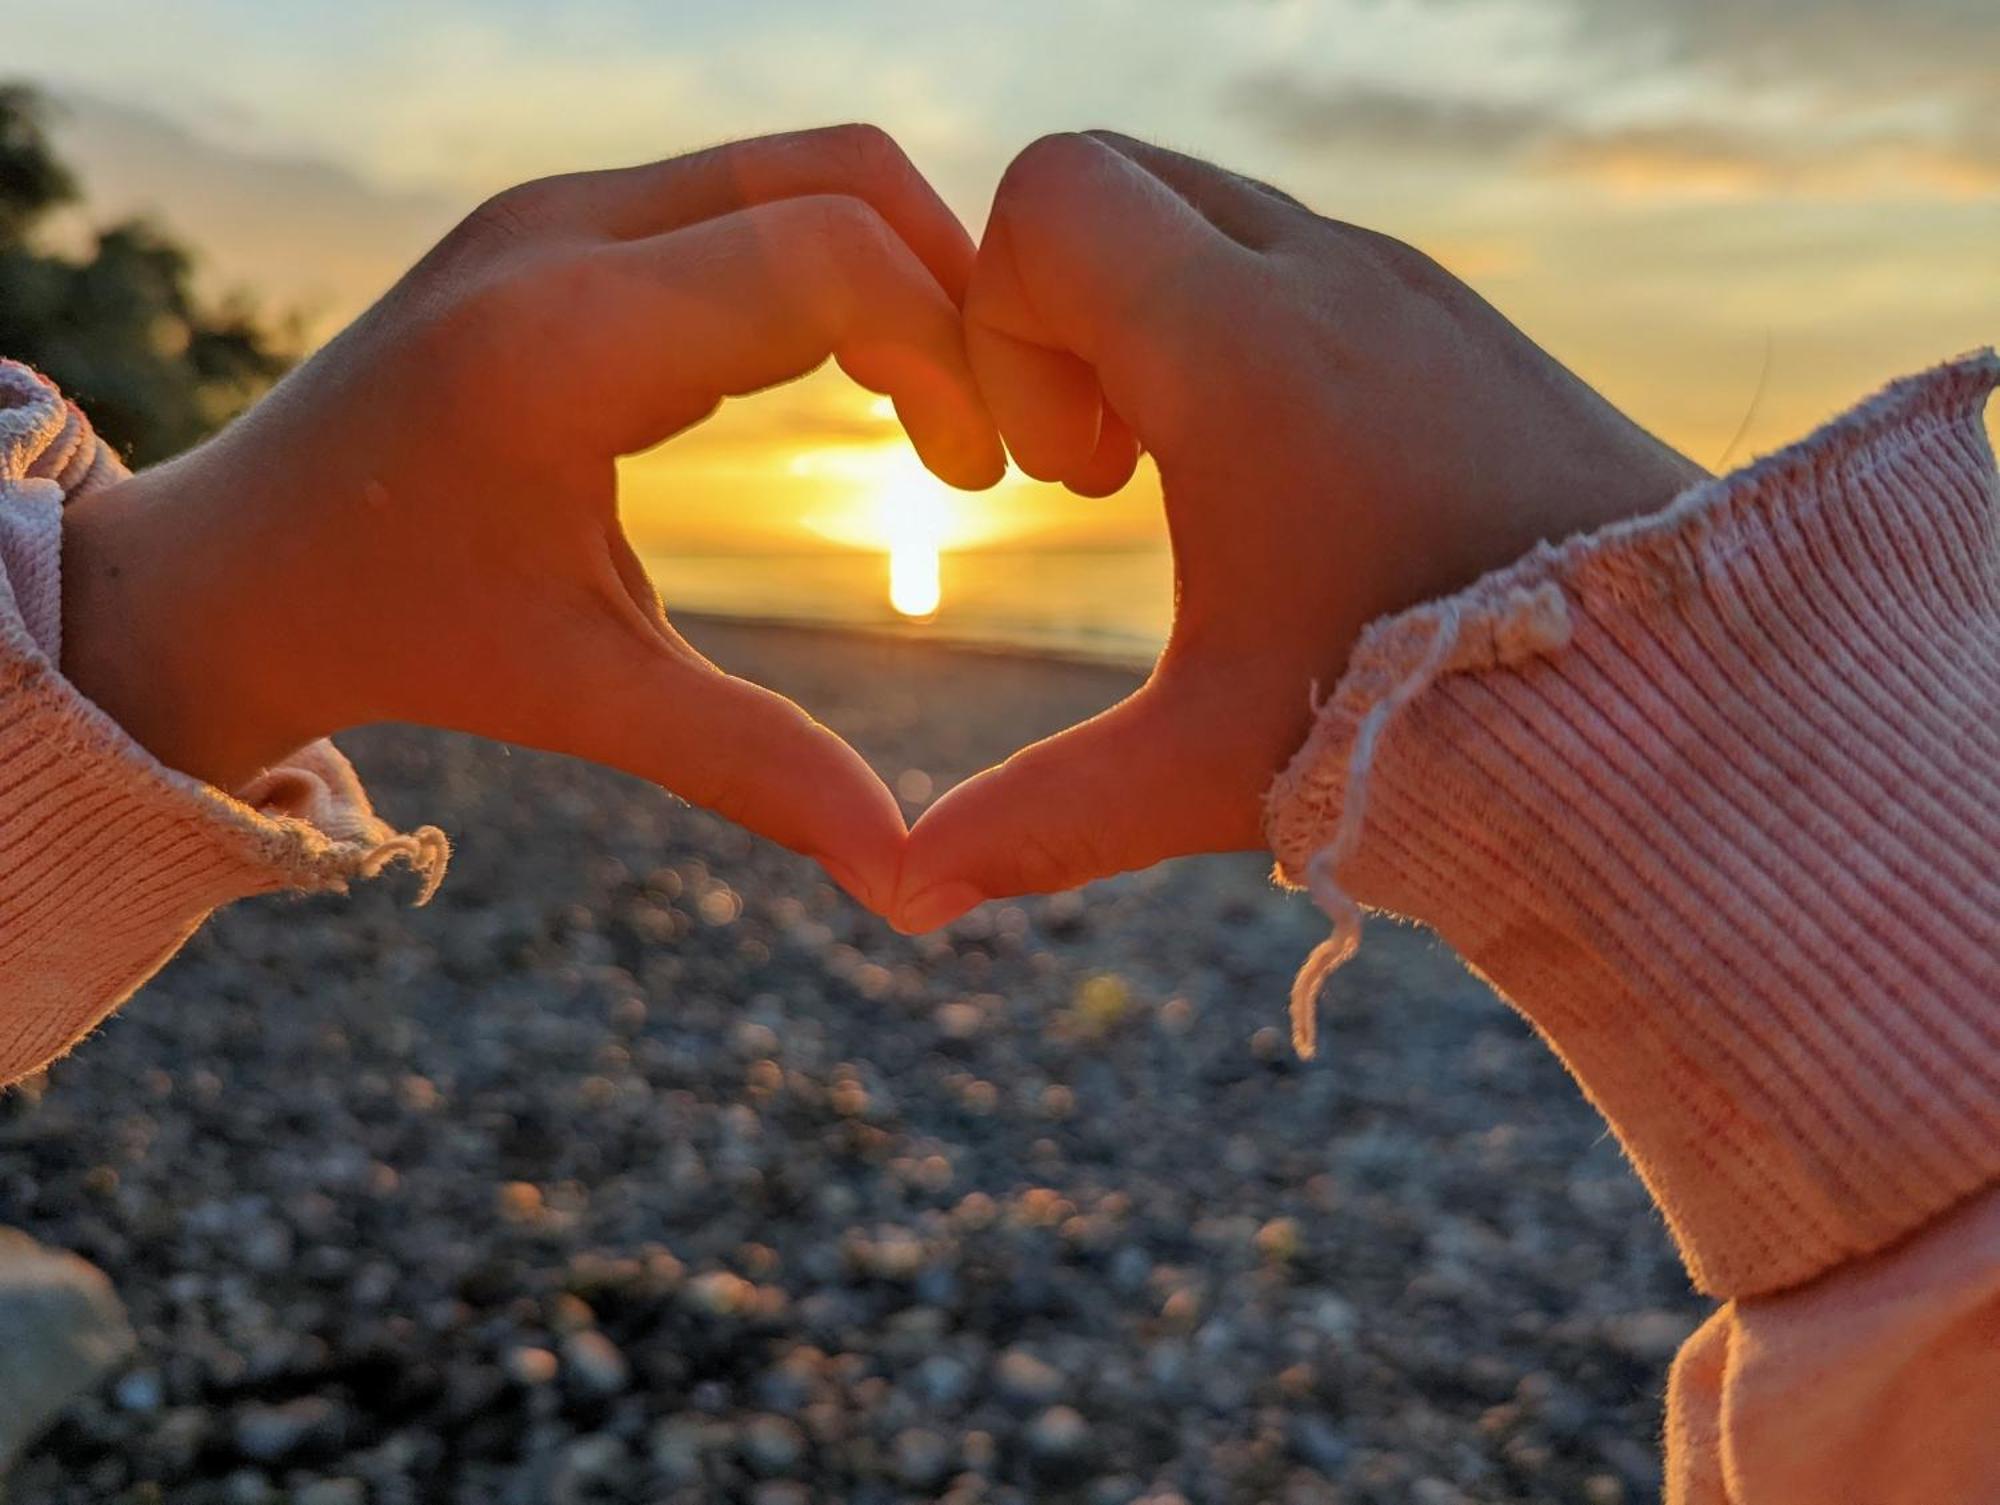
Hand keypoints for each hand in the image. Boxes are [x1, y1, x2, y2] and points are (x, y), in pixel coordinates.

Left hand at [60, 125, 1003, 908]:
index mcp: (562, 341)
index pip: (832, 262)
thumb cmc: (404, 634)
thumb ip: (755, 767)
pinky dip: (832, 271)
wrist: (236, 568)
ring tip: (941, 414)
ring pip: (801, 170)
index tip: (978, 478)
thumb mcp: (586, 697)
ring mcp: (556, 207)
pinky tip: (855, 383)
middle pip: (842, 173)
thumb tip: (904, 881)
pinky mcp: (562, 218)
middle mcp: (558, 231)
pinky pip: (746, 198)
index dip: (953, 356)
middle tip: (991, 431)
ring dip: (899, 275)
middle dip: (955, 288)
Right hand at [895, 131, 1705, 929]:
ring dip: (1154, 318)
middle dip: (1060, 307)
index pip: (1044, 192)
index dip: (995, 316)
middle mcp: (1321, 273)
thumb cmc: (1435, 726)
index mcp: (1235, 347)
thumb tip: (900, 895)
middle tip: (1101, 470)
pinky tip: (1281, 481)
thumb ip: (1038, 819)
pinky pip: (1296, 255)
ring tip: (1185, 480)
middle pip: (1114, 179)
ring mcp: (1400, 279)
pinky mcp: (1452, 313)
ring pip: (1207, 212)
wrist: (1674, 693)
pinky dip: (1242, 326)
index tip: (1051, 475)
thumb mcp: (1205, 771)